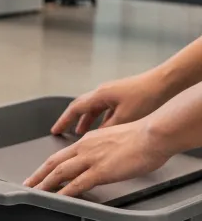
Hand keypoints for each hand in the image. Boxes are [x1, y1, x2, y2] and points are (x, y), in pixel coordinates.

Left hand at [24, 121, 171, 196]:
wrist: (153, 134)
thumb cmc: (143, 137)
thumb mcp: (115, 140)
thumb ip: (105, 150)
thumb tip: (105, 158)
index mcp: (88, 140)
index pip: (62, 154)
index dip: (48, 165)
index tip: (40, 172)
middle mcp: (84, 147)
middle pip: (54, 162)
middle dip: (38, 174)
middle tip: (28, 184)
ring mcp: (91, 159)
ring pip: (60, 172)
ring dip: (45, 184)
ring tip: (35, 193)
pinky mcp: (101, 171)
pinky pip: (77, 184)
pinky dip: (63, 192)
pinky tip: (56, 199)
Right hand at [52, 73, 170, 135]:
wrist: (165, 83)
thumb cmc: (147, 97)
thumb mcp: (124, 118)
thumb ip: (107, 128)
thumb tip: (95, 137)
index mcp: (99, 95)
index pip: (74, 109)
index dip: (63, 121)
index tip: (55, 130)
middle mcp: (103, 91)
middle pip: (81, 107)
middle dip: (71, 120)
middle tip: (63, 130)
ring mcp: (112, 92)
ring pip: (94, 108)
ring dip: (86, 120)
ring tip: (82, 132)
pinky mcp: (122, 95)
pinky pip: (105, 108)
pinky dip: (100, 118)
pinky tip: (105, 127)